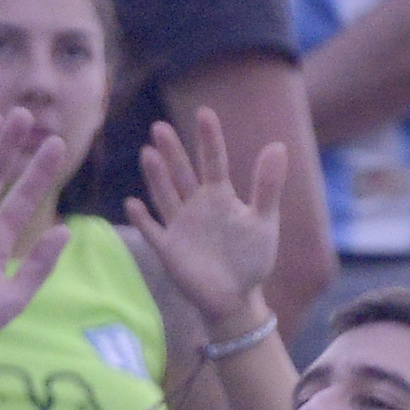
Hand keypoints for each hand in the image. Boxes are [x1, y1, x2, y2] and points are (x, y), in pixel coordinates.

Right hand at [124, 108, 289, 338]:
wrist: (235, 297)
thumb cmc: (252, 259)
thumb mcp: (264, 220)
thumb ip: (267, 185)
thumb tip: (277, 144)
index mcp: (220, 197)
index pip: (213, 161)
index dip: (208, 139)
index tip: (204, 113)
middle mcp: (196, 206)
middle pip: (181, 173)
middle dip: (172, 151)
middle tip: (159, 127)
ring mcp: (180, 227)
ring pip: (165, 195)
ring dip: (156, 176)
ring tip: (147, 153)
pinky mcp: (168, 249)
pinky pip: (153, 231)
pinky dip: (142, 219)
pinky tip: (132, 204)